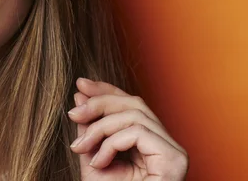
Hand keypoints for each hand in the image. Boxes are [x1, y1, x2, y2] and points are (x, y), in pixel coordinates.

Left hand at [68, 78, 187, 179]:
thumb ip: (88, 130)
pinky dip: (112, 143)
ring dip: (99, 128)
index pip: (131, 104)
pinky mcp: (174, 159)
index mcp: (150, 142)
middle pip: (134, 104)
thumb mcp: (93, 158)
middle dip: (99, 103)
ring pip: (134, 114)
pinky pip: (137, 132)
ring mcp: (174, 151)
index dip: (106, 90)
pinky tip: (99, 161)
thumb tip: (79, 96)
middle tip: (73, 114)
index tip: (80, 85)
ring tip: (81, 147)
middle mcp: (167, 144)